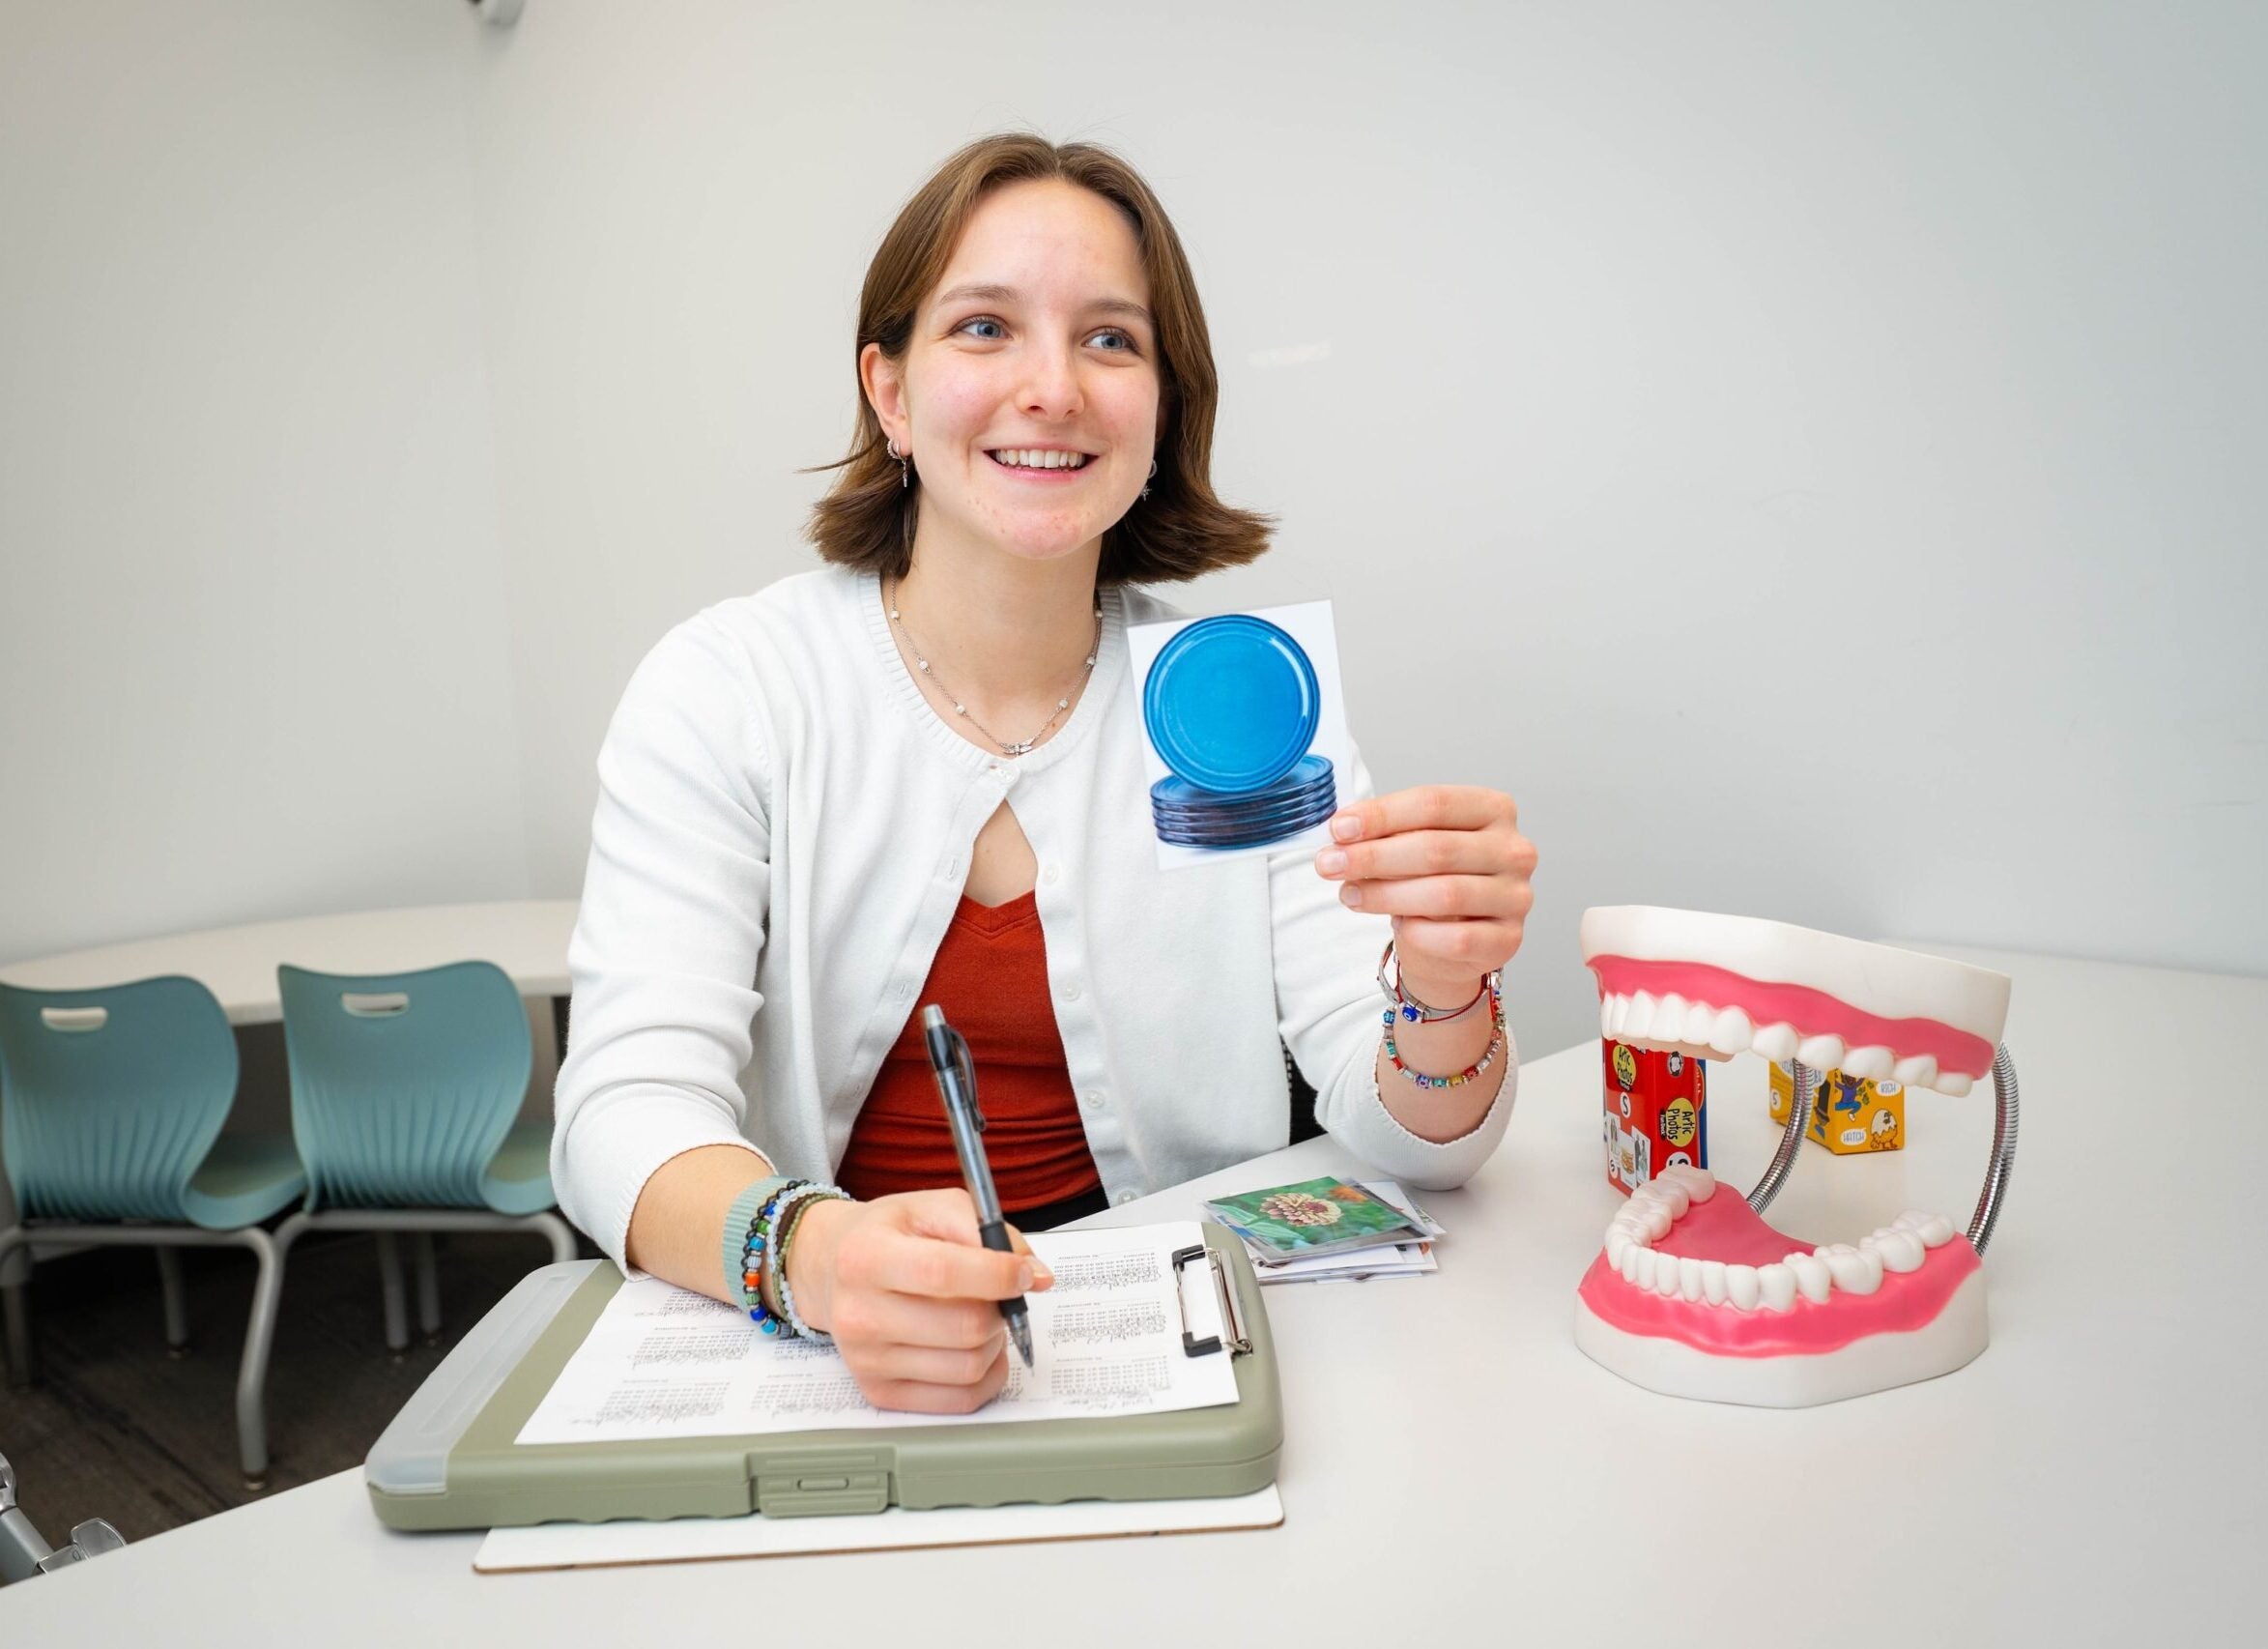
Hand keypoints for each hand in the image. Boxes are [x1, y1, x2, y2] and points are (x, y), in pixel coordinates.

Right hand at [783, 1189, 1053, 1412]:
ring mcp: (866, 1361)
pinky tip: (975, 1348)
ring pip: (969, 1366)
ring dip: (995, 1341)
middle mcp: (859, 1314)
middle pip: (964, 1326)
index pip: (943, 1273)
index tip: (1024, 1273)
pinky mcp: (880, 1393)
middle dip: (1000, 1308)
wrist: (832, 1270)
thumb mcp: (932, 1208)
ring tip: (980, 1316)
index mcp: (865, 1257)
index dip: (997, 1274)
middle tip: (999, 1294)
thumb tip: (1035, 1275)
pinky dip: (987, 1374)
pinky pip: (961, 1399)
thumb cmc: (888, 1237)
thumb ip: (987, 1231)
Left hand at [1312, 786, 1536, 1004]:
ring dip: (1386, 894)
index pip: (1434, 803)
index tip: (1339, 829)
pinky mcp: (1509, 939)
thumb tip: (1343, 835)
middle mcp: (1514, 849)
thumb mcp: (1412, 844)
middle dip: (1373, 857)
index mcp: (1494, 809)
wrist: (1455, 940)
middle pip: (1436, 848)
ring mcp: (1517, 895)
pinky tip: (1398, 926)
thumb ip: (1386, 834)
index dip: (1381, 815)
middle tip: (1330, 864)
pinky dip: (1419, 932)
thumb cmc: (1433, 880)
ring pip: (1445, 893)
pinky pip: (1457, 937)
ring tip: (1350, 894)